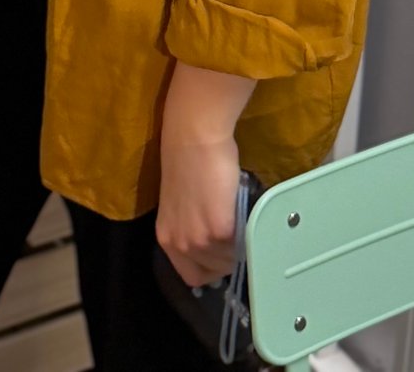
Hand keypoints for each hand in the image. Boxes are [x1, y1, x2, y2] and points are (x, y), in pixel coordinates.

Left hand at [155, 127, 240, 287]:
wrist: (193, 137)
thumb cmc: (187, 162)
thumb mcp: (182, 206)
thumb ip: (191, 228)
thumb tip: (214, 243)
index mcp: (166, 238)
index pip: (191, 276)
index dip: (209, 267)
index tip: (220, 253)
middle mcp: (180, 244)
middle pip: (212, 272)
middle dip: (225, 257)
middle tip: (233, 233)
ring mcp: (200, 239)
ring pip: (229, 262)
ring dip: (237, 246)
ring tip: (237, 219)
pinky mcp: (221, 230)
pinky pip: (241, 246)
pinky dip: (246, 235)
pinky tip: (244, 214)